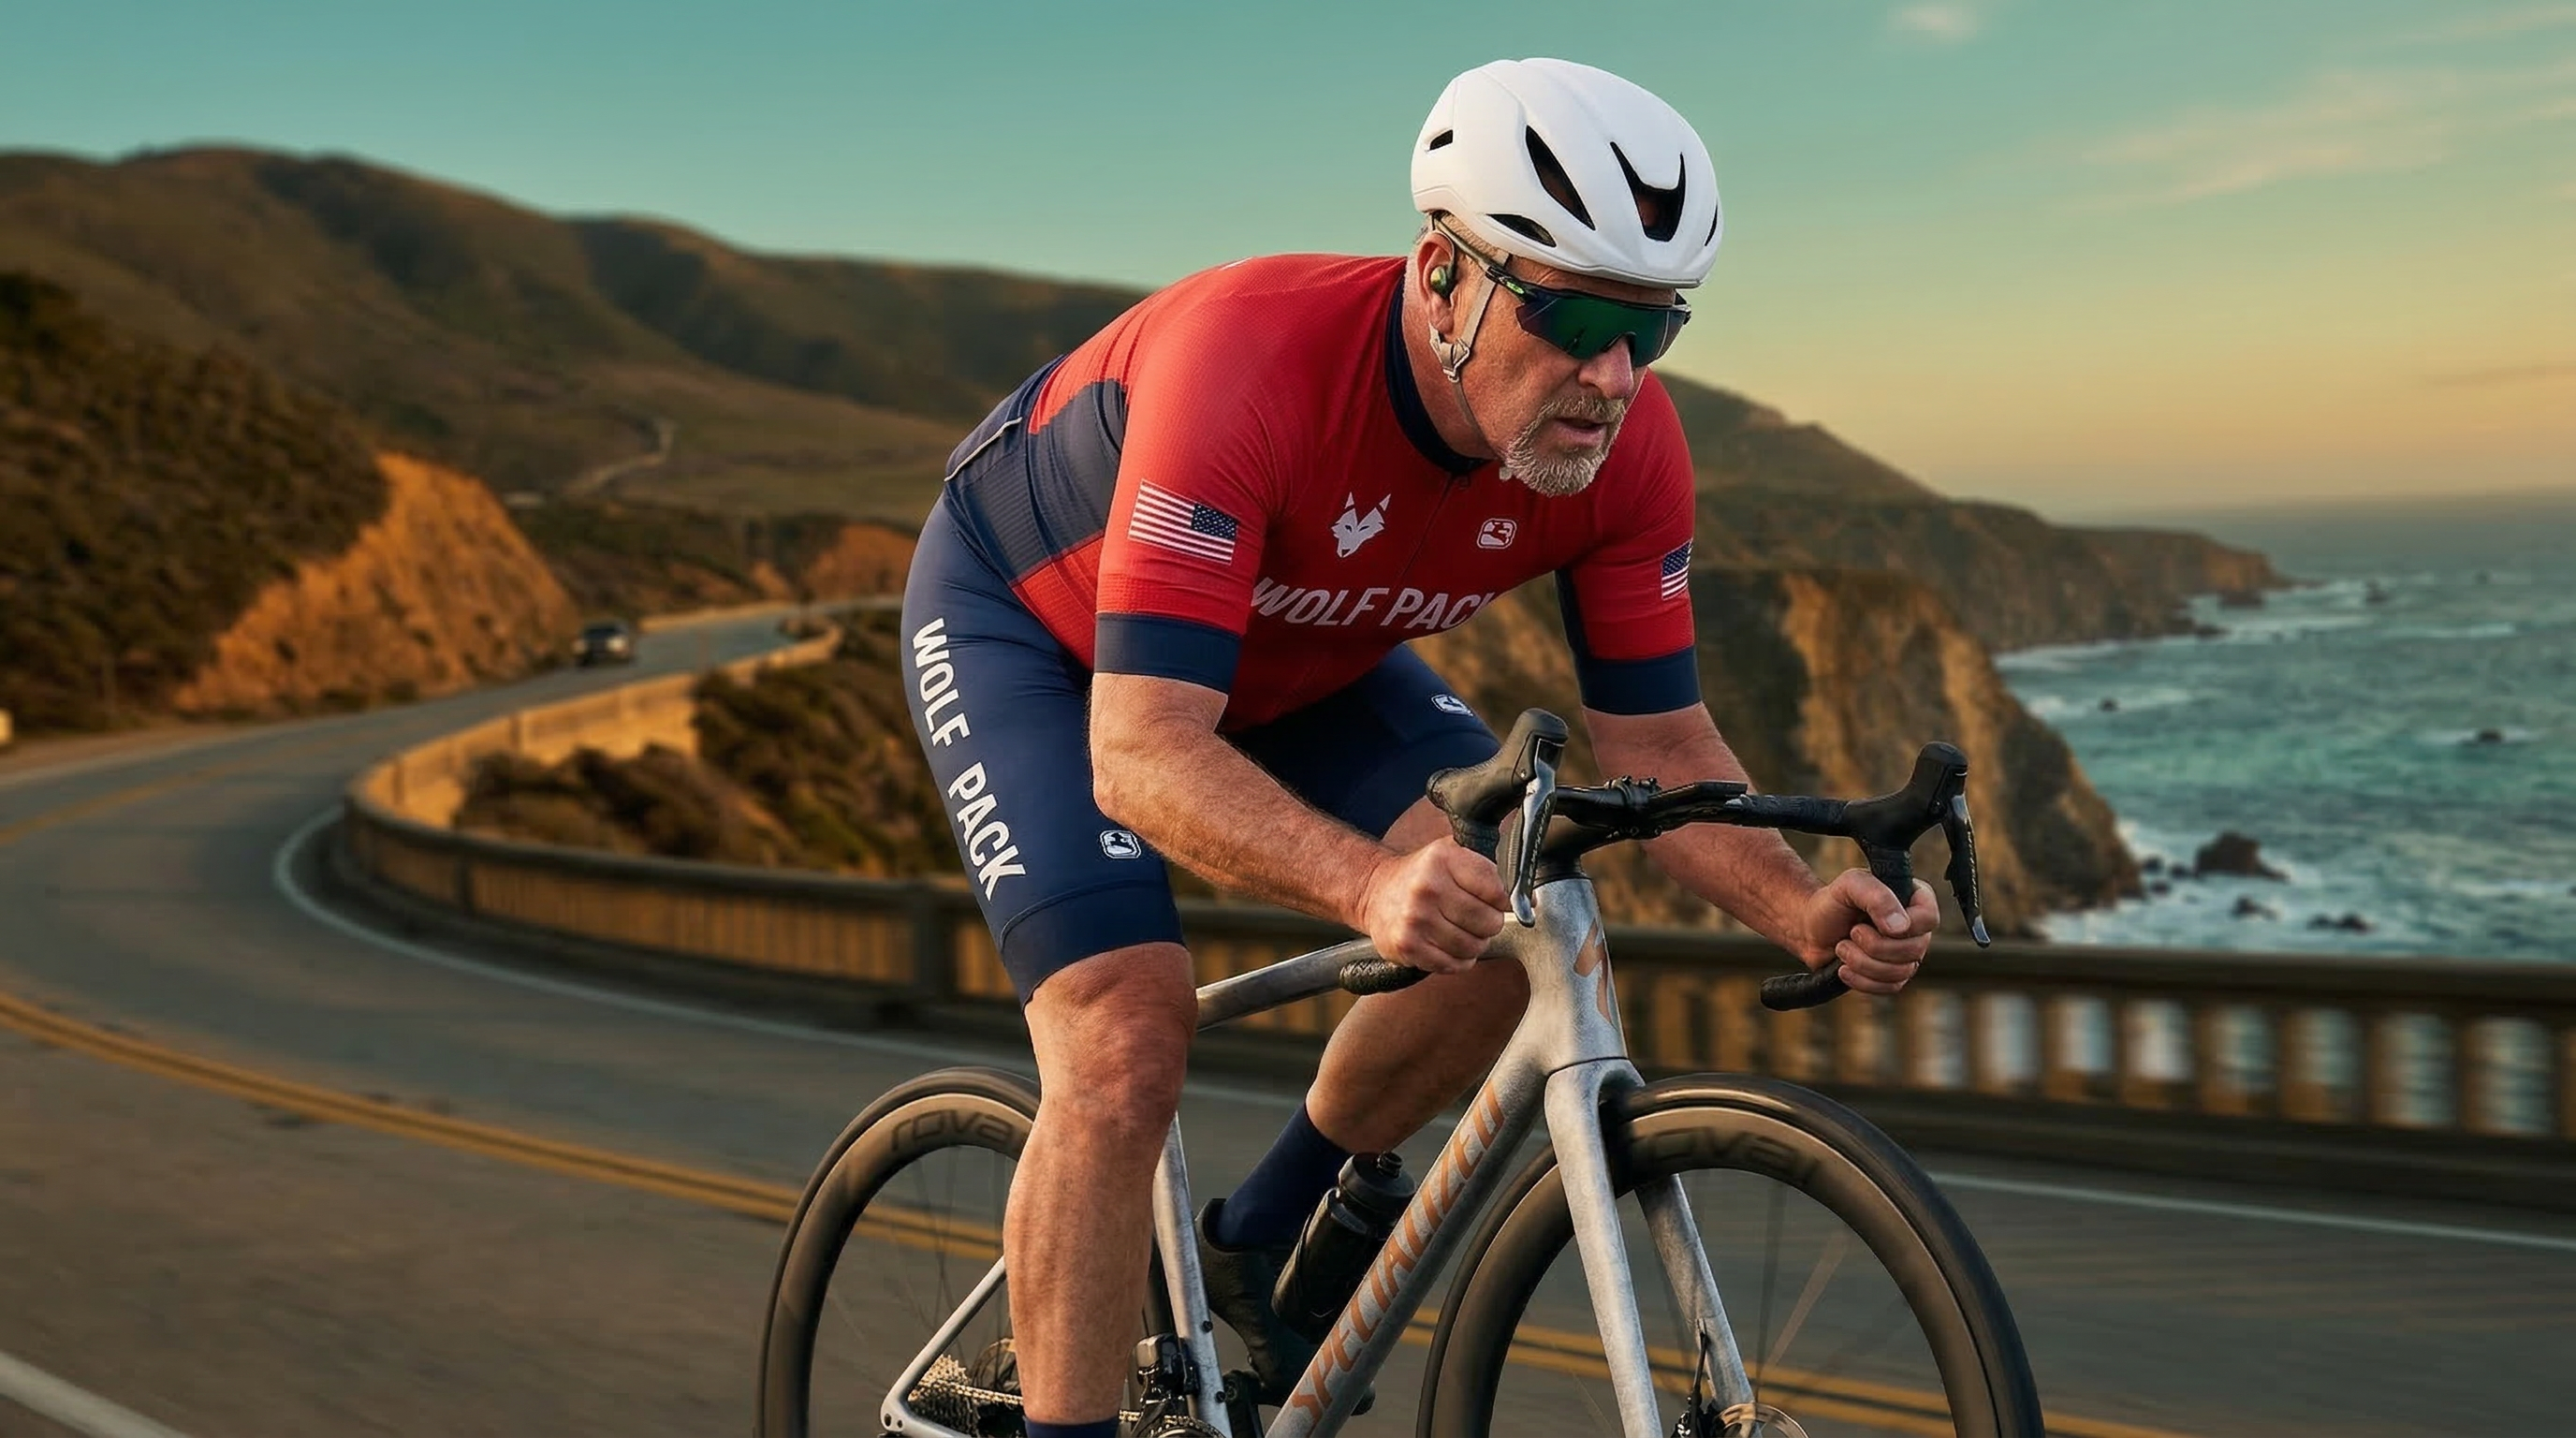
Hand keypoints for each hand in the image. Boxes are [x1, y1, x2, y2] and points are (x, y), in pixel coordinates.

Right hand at [1355, 840, 1508, 974]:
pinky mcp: (1408, 945)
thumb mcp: (1451, 855)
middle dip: (1489, 925)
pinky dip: (1458, 961)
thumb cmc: (1422, 876)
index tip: (1496, 903)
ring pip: (1474, 947)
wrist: (1375, 892)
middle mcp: (1428, 886)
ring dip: (1474, 944)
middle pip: (1488, 922)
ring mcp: (1416, 918)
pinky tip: (1447, 946)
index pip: (1497, 890)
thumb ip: (1488, 870)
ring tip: (1461, 932)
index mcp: (1444, 858)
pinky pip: (1453, 965)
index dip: (1503, 901)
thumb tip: (1528, 901)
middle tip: (1476, 919)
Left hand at [1796, 870, 1939, 995]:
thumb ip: (1877, 896)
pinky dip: (1862, 980)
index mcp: (1914, 899)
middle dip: (1874, 945)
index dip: (1904, 925)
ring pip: (1902, 972)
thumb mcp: (1850, 885)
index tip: (1872, 922)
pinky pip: (1890, 987)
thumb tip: (1901, 928)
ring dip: (1863, 962)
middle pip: (1915, 949)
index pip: (1929, 917)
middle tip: (1851, 932)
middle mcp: (1916, 928)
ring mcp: (1907, 954)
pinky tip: (1844, 968)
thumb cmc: (1833, 903)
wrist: (1812, 930)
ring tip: (1842, 947)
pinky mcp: (1893, 976)